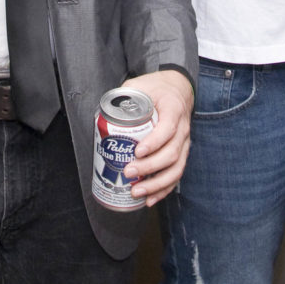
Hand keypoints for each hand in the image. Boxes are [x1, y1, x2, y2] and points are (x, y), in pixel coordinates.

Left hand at [119, 69, 193, 205]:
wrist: (177, 89)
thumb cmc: (156, 88)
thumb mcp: (140, 84)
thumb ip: (123, 96)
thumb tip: (100, 113)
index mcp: (174, 109)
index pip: (168, 128)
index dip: (154, 142)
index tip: (137, 151)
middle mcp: (183, 128)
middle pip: (172, 152)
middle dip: (150, 167)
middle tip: (129, 172)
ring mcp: (184, 143)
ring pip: (176, 168)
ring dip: (157, 184)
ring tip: (137, 192)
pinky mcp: (181, 154)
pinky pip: (176, 175)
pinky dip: (164, 190)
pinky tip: (150, 199)